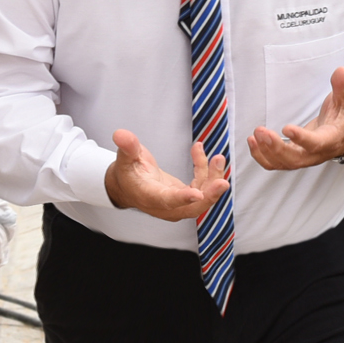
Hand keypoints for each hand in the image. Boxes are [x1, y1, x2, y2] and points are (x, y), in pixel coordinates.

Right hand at [103, 130, 228, 220]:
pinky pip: (201, 186)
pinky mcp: (186, 197)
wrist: (128, 186)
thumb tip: (121, 134)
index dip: (183, 198)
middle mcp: (166, 206)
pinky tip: (199, 151)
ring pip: (202, 197)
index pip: (167, 200)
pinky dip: (205, 170)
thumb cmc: (127, 173)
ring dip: (212, 178)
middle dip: (210, 196)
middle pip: (192, 208)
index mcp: (150, 197)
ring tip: (217, 158)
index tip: (198, 195)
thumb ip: (127, 147)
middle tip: (223, 182)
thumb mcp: (124, 158)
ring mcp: (178, 204)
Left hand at [248, 68, 343, 171]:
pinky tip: (253, 142)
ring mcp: (305, 157)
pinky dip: (262, 156)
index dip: (301, 139)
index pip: (316, 144)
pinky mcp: (296, 157)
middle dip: (276, 148)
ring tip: (254, 135)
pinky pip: (277, 164)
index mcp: (332, 139)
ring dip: (266, 152)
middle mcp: (317, 153)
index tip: (286, 128)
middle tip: (261, 132)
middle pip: (295, 159)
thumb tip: (341, 70)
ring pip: (284, 164)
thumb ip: (342, 86)